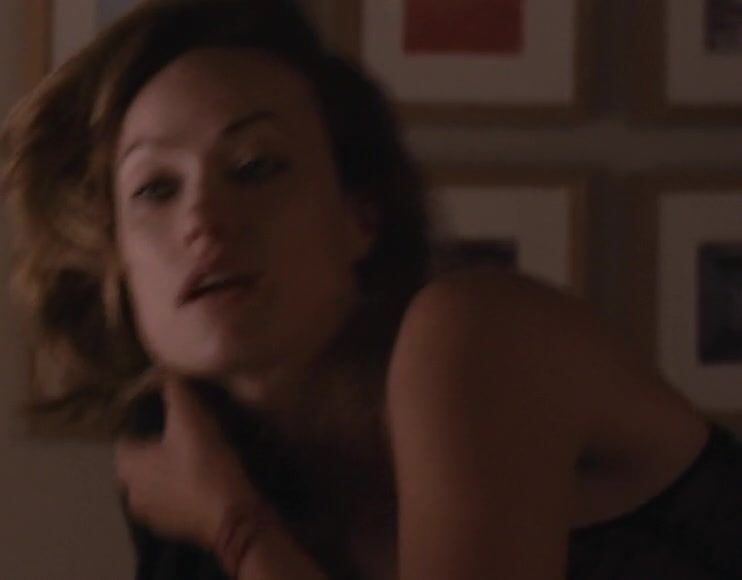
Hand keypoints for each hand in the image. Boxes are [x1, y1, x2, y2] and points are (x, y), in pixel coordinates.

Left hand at [115, 380, 258, 546]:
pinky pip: (177, 501)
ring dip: (174, 471)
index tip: (170, 413)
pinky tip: (209, 478)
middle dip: (161, 447)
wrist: (232, 514)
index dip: (146, 421)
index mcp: (126, 466)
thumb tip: (164, 365)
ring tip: (201, 453)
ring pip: (159, 482)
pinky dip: (188, 490)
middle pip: (143, 461)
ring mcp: (152, 516)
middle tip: (188, 431)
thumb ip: (174, 386)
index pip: (126, 436)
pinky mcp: (175, 529)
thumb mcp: (191, 414)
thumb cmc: (203, 462)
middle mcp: (131, 493)